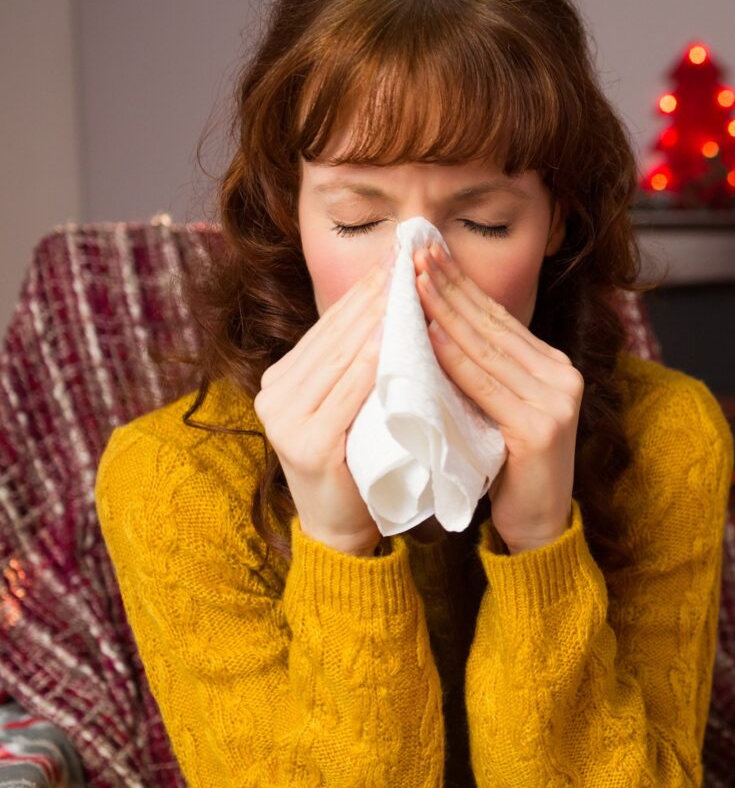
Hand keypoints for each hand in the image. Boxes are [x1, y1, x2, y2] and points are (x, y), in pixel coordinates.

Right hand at [256, 249, 392, 555]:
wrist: (342, 530)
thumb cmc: (359, 465)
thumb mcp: (352, 406)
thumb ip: (357, 366)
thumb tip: (391, 307)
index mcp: (283, 379)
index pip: (330, 325)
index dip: (364, 291)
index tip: (396, 257)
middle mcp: (275, 393)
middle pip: (334, 335)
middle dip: (373, 295)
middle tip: (406, 258)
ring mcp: (284, 419)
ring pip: (339, 358)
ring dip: (375, 320)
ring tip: (406, 288)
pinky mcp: (305, 443)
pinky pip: (346, 394)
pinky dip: (371, 365)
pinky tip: (393, 341)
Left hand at [414, 242, 583, 554]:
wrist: (537, 525)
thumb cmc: (506, 467)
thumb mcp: (494, 408)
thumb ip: (479, 371)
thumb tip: (431, 321)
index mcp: (552, 367)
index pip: (498, 317)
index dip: (461, 283)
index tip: (426, 253)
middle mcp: (561, 377)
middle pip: (492, 325)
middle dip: (450, 286)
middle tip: (414, 252)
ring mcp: (555, 402)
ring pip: (486, 350)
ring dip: (445, 313)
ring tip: (412, 283)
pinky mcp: (540, 430)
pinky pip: (485, 387)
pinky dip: (454, 360)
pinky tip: (428, 337)